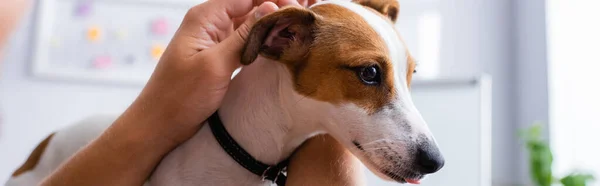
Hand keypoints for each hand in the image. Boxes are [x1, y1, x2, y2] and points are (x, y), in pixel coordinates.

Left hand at [127, 0, 319, 144]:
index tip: (299, 10)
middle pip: (251, 5)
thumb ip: (244, 35)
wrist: (159, 125)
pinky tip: (280, 44)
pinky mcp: (220, 56)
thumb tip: (272, 8)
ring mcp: (215, 40)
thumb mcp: (215, 64)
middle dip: (278, 8)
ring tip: (298, 29)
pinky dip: (263, 40)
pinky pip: (246, 41)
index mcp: (205, 17)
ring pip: (251, 23)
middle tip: (305, 19)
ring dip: (273, 24)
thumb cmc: (180, 96)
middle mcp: (211, 23)